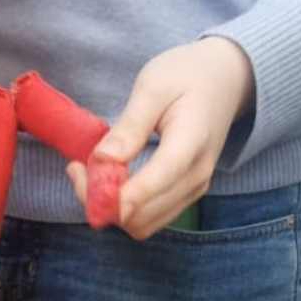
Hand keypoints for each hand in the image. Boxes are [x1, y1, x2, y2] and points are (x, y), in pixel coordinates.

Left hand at [67, 37, 253, 239]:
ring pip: (141, 224)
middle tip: (75, 166)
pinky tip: (106, 180)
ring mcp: (193, 190)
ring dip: (108, 208)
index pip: (157, 180)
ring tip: (86, 171)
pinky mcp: (185, 196)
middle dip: (101, 200)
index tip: (80, 177)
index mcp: (191, 142)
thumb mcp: (153, 87)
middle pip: (141, 215)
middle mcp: (196, 176)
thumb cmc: (186, 76)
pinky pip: (148, 218)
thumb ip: (131, 126)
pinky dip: (121, 208)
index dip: (119, 195)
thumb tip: (103, 159)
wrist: (225, 81)